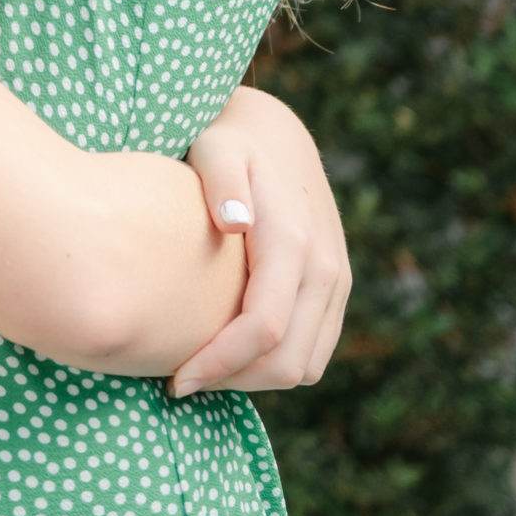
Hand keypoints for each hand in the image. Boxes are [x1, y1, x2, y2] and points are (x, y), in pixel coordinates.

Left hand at [172, 85, 349, 395]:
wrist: (275, 134)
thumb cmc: (229, 143)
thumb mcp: (216, 148)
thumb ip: (221, 180)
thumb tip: (234, 221)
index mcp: (293, 242)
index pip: (262, 329)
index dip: (220, 364)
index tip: (177, 380)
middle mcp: (326, 268)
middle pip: (287, 362)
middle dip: (233, 381)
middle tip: (181, 380)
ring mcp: (338, 282)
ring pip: (305, 366)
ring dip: (255, 380)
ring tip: (204, 369)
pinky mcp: (337, 290)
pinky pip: (313, 351)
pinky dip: (276, 365)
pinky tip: (232, 352)